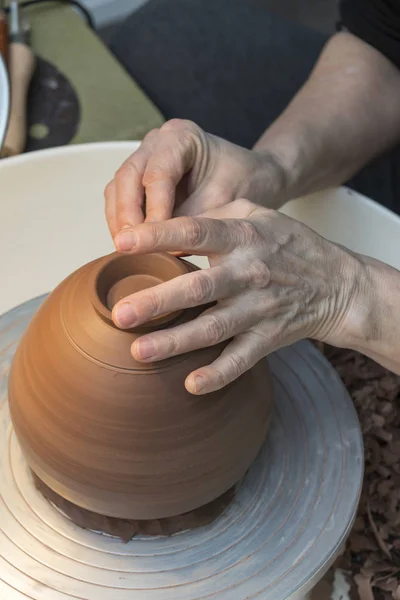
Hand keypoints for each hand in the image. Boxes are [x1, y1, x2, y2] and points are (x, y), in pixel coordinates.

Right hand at [104, 119, 286, 250]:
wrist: (252, 180)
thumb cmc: (243, 184)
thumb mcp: (223, 203)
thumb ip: (191, 221)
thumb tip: (162, 246)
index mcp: (182, 136)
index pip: (158, 174)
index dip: (154, 209)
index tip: (157, 239)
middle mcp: (158, 142)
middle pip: (128, 176)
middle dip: (128, 214)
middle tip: (132, 246)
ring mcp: (145, 158)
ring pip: (118, 187)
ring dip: (120, 219)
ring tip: (128, 249)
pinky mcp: (140, 179)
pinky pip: (120, 198)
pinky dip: (122, 221)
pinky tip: (132, 244)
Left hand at [111, 199, 363, 393]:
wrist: (337, 284)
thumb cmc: (289, 245)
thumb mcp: (258, 215)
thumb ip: (216, 215)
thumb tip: (168, 221)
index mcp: (243, 237)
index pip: (195, 232)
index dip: (158, 236)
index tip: (120, 243)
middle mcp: (249, 273)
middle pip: (198, 288)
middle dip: (157, 301)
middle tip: (120, 313)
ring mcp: (260, 309)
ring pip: (214, 328)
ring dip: (176, 342)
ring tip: (138, 352)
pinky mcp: (269, 337)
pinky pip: (242, 359)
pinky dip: (219, 374)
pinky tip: (191, 384)